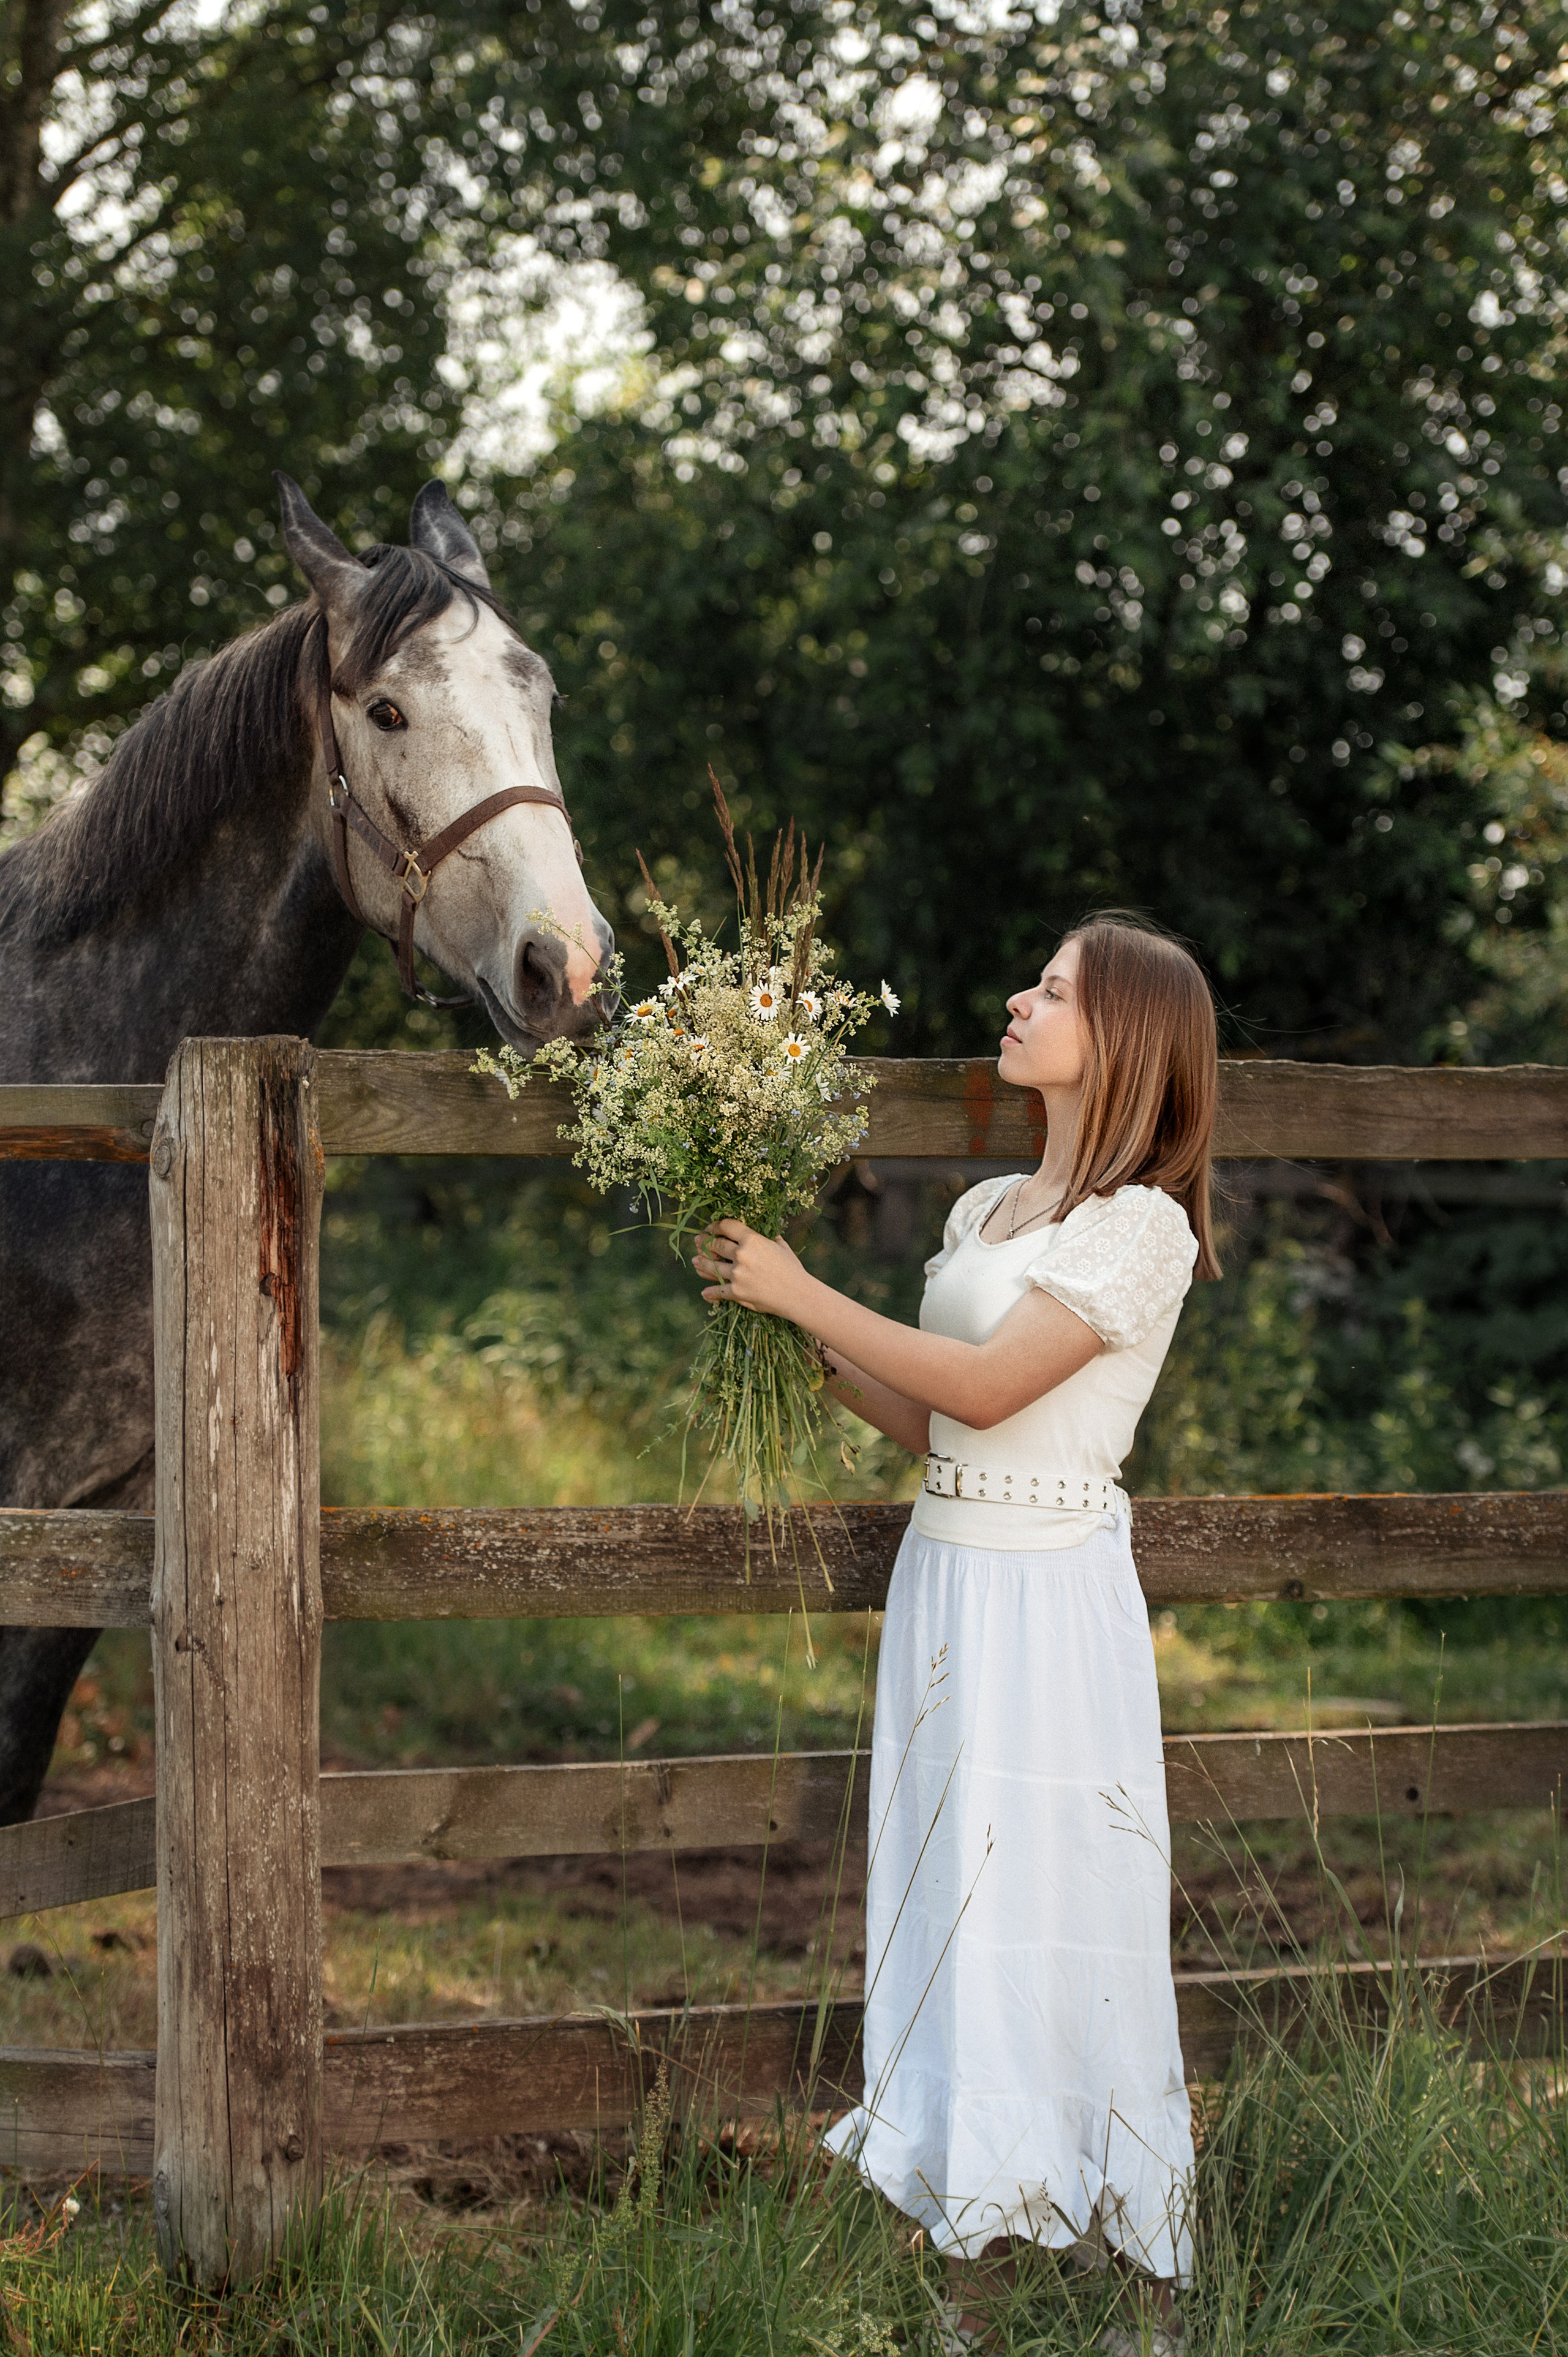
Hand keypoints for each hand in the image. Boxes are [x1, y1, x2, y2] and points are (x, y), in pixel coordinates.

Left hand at [692, 1219, 807, 1317]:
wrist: (798, 1294)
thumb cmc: (793, 1270)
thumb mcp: (783, 1249)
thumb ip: (774, 1241)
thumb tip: (773, 1236)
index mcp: (752, 1240)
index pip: (726, 1226)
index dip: (715, 1225)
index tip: (710, 1228)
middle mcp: (742, 1255)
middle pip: (715, 1245)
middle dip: (704, 1243)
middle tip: (698, 1242)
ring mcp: (737, 1274)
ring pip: (710, 1267)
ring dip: (700, 1264)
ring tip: (695, 1261)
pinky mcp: (737, 1292)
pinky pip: (718, 1290)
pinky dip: (710, 1292)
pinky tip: (705, 1292)